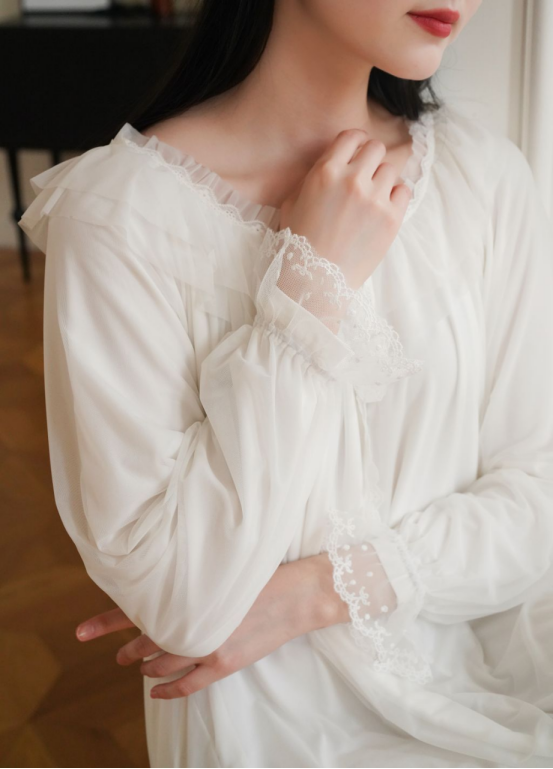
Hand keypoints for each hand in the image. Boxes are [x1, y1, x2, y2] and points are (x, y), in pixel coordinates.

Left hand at [75, 554, 344, 699]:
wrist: (298, 594)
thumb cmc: (262, 574)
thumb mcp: (221, 569)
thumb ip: (191, 580)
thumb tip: (164, 583)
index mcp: (190, 596)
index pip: (137, 608)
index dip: (107, 621)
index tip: (84, 630)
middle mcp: (193, 623)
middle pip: (145, 639)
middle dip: (125, 648)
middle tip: (113, 654)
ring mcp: (208, 647)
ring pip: (163, 663)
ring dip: (145, 666)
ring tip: (133, 665)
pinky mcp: (224, 663)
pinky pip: (188, 684)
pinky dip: (169, 690)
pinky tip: (157, 692)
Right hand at [279, 129, 412, 289]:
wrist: (315, 281)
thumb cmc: (299, 243)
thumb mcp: (293, 202)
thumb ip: (314, 176)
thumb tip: (333, 163)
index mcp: (326, 172)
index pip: (352, 136)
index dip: (355, 144)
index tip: (356, 154)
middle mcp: (353, 180)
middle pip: (376, 149)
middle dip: (370, 160)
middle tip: (365, 177)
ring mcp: (375, 199)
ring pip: (390, 170)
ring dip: (382, 181)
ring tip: (371, 199)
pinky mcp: (391, 219)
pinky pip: (404, 191)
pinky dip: (395, 197)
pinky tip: (382, 209)